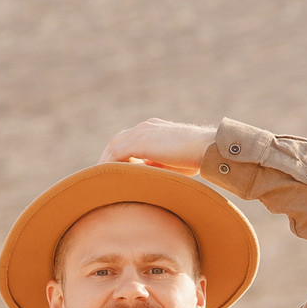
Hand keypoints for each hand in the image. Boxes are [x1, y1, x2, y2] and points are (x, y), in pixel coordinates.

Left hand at [101, 119, 215, 173]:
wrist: (207, 148)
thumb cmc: (196, 157)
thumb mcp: (172, 162)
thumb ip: (156, 164)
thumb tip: (144, 173)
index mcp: (154, 128)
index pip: (130, 140)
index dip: (120, 155)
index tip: (115, 171)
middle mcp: (145, 127)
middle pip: (118, 141)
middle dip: (107, 158)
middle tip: (100, 177)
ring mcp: (142, 132)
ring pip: (114, 147)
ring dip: (105, 163)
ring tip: (99, 181)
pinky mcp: (140, 142)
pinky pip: (116, 154)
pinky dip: (109, 166)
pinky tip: (107, 179)